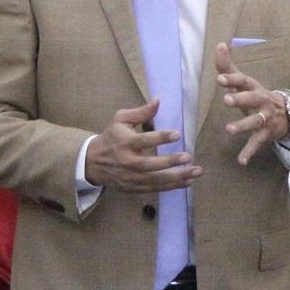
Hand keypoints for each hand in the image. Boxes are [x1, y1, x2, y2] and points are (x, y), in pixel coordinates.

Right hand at [85, 99, 202, 191]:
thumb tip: (158, 101)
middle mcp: (128, 162)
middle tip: (188, 157)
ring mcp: (131, 177)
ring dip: (177, 178)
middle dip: (170, 162)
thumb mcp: (121, 119)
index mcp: (124, 142)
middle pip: (150, 164)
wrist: (94, 162)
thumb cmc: (112, 136)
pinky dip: (171, 187)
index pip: (143, 140)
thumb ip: (141, 112)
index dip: (160, 137)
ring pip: (155, 180)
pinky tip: (187, 182)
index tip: (177, 134)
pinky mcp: (135, 188)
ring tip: (195, 172)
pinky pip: (155, 188)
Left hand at [215, 42, 289, 164]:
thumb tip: (219, 44)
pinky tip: (240, 161)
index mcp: (254, 86)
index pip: (243, 80)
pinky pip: (257, 143)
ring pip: (255, 121)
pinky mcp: (266, 134)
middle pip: (252, 98)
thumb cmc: (256, 94)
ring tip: (229, 129)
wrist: (286, 114)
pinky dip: (249, 152)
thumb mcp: (244, 81)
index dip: (232, 78)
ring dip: (243, 125)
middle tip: (225, 100)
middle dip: (239, 99)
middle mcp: (262, 100)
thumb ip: (228, 66)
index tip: (219, 79)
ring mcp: (265, 118)